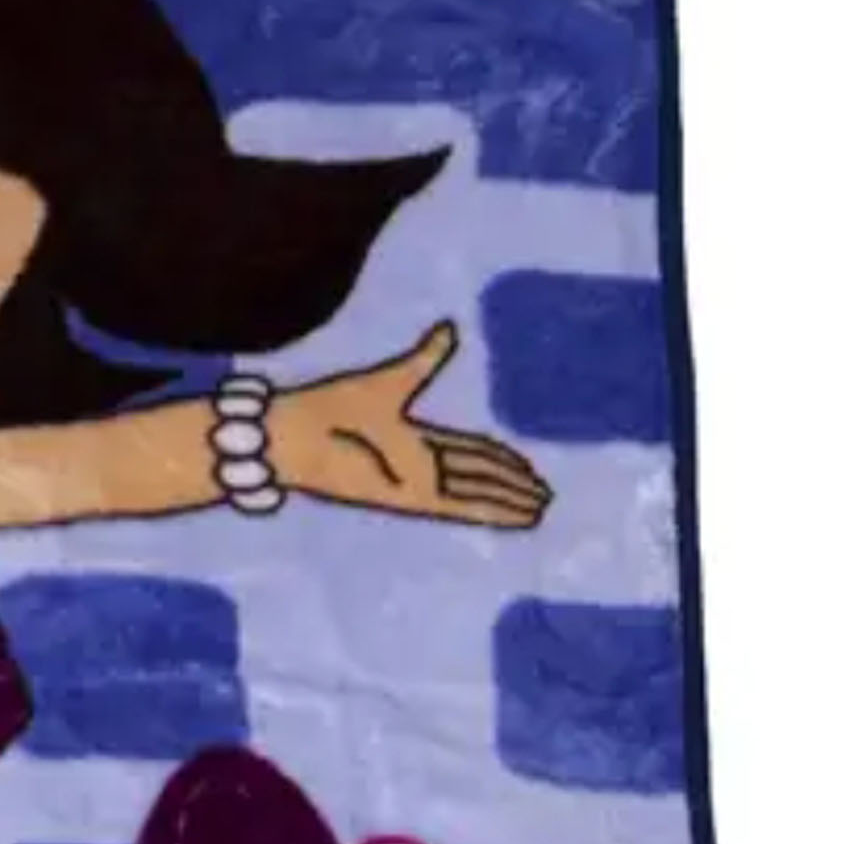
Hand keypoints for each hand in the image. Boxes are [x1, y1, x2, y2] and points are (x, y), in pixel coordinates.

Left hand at [268, 321, 549, 528]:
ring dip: (508, 501)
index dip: (498, 459)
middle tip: (546, 494)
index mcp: (411, 438)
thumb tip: (450, 327)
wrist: (298, 433)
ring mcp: (415, 482)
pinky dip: (493, 512)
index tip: (527, 466)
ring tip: (541, 507)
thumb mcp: (392, 379)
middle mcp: (416, 464)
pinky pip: (462, 507)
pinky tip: (520, 516)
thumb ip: (426, 358)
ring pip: (474, 495)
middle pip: (476, 476)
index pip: (467, 451)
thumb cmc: (333, 406)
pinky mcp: (411, 498)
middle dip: (511, 485)